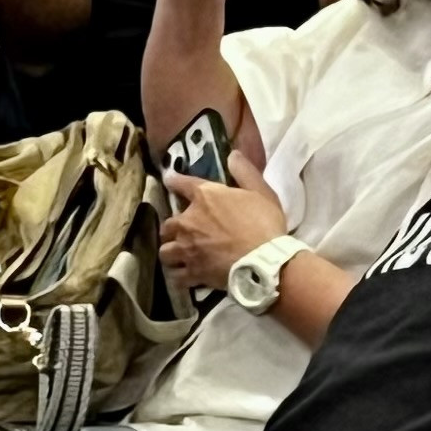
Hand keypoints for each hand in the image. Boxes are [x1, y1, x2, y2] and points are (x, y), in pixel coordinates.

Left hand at [158, 161, 291, 291]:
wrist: (265, 261)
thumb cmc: (264, 223)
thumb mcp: (260, 192)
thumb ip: (244, 172)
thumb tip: (232, 154)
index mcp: (205, 198)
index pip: (181, 184)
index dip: (174, 181)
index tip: (169, 180)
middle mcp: (188, 221)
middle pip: (167, 224)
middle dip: (172, 228)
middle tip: (181, 232)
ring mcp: (187, 248)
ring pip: (165, 251)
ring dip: (171, 252)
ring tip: (178, 255)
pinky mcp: (192, 272)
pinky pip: (176, 275)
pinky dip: (179, 275)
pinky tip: (184, 275)